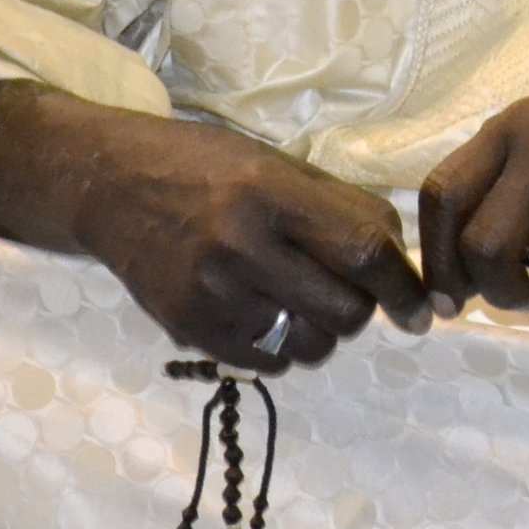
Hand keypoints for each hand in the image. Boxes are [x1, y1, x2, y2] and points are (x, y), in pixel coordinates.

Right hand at [0, 83, 428, 372]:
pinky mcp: (189, 326)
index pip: (365, 251)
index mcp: (274, 193)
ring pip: (311, 345)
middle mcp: (242, 244)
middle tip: (347, 292)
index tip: (419, 309)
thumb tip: (403, 263)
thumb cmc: (206, 167)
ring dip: (322, 332)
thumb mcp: (276, 165)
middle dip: (362, 309)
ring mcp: (212, 291)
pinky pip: (269, 363)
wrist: (109, 184)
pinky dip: (283, 349)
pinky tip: (268, 317)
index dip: (403, 287)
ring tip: (301, 302)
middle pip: (346, 310)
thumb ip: (341, 208)